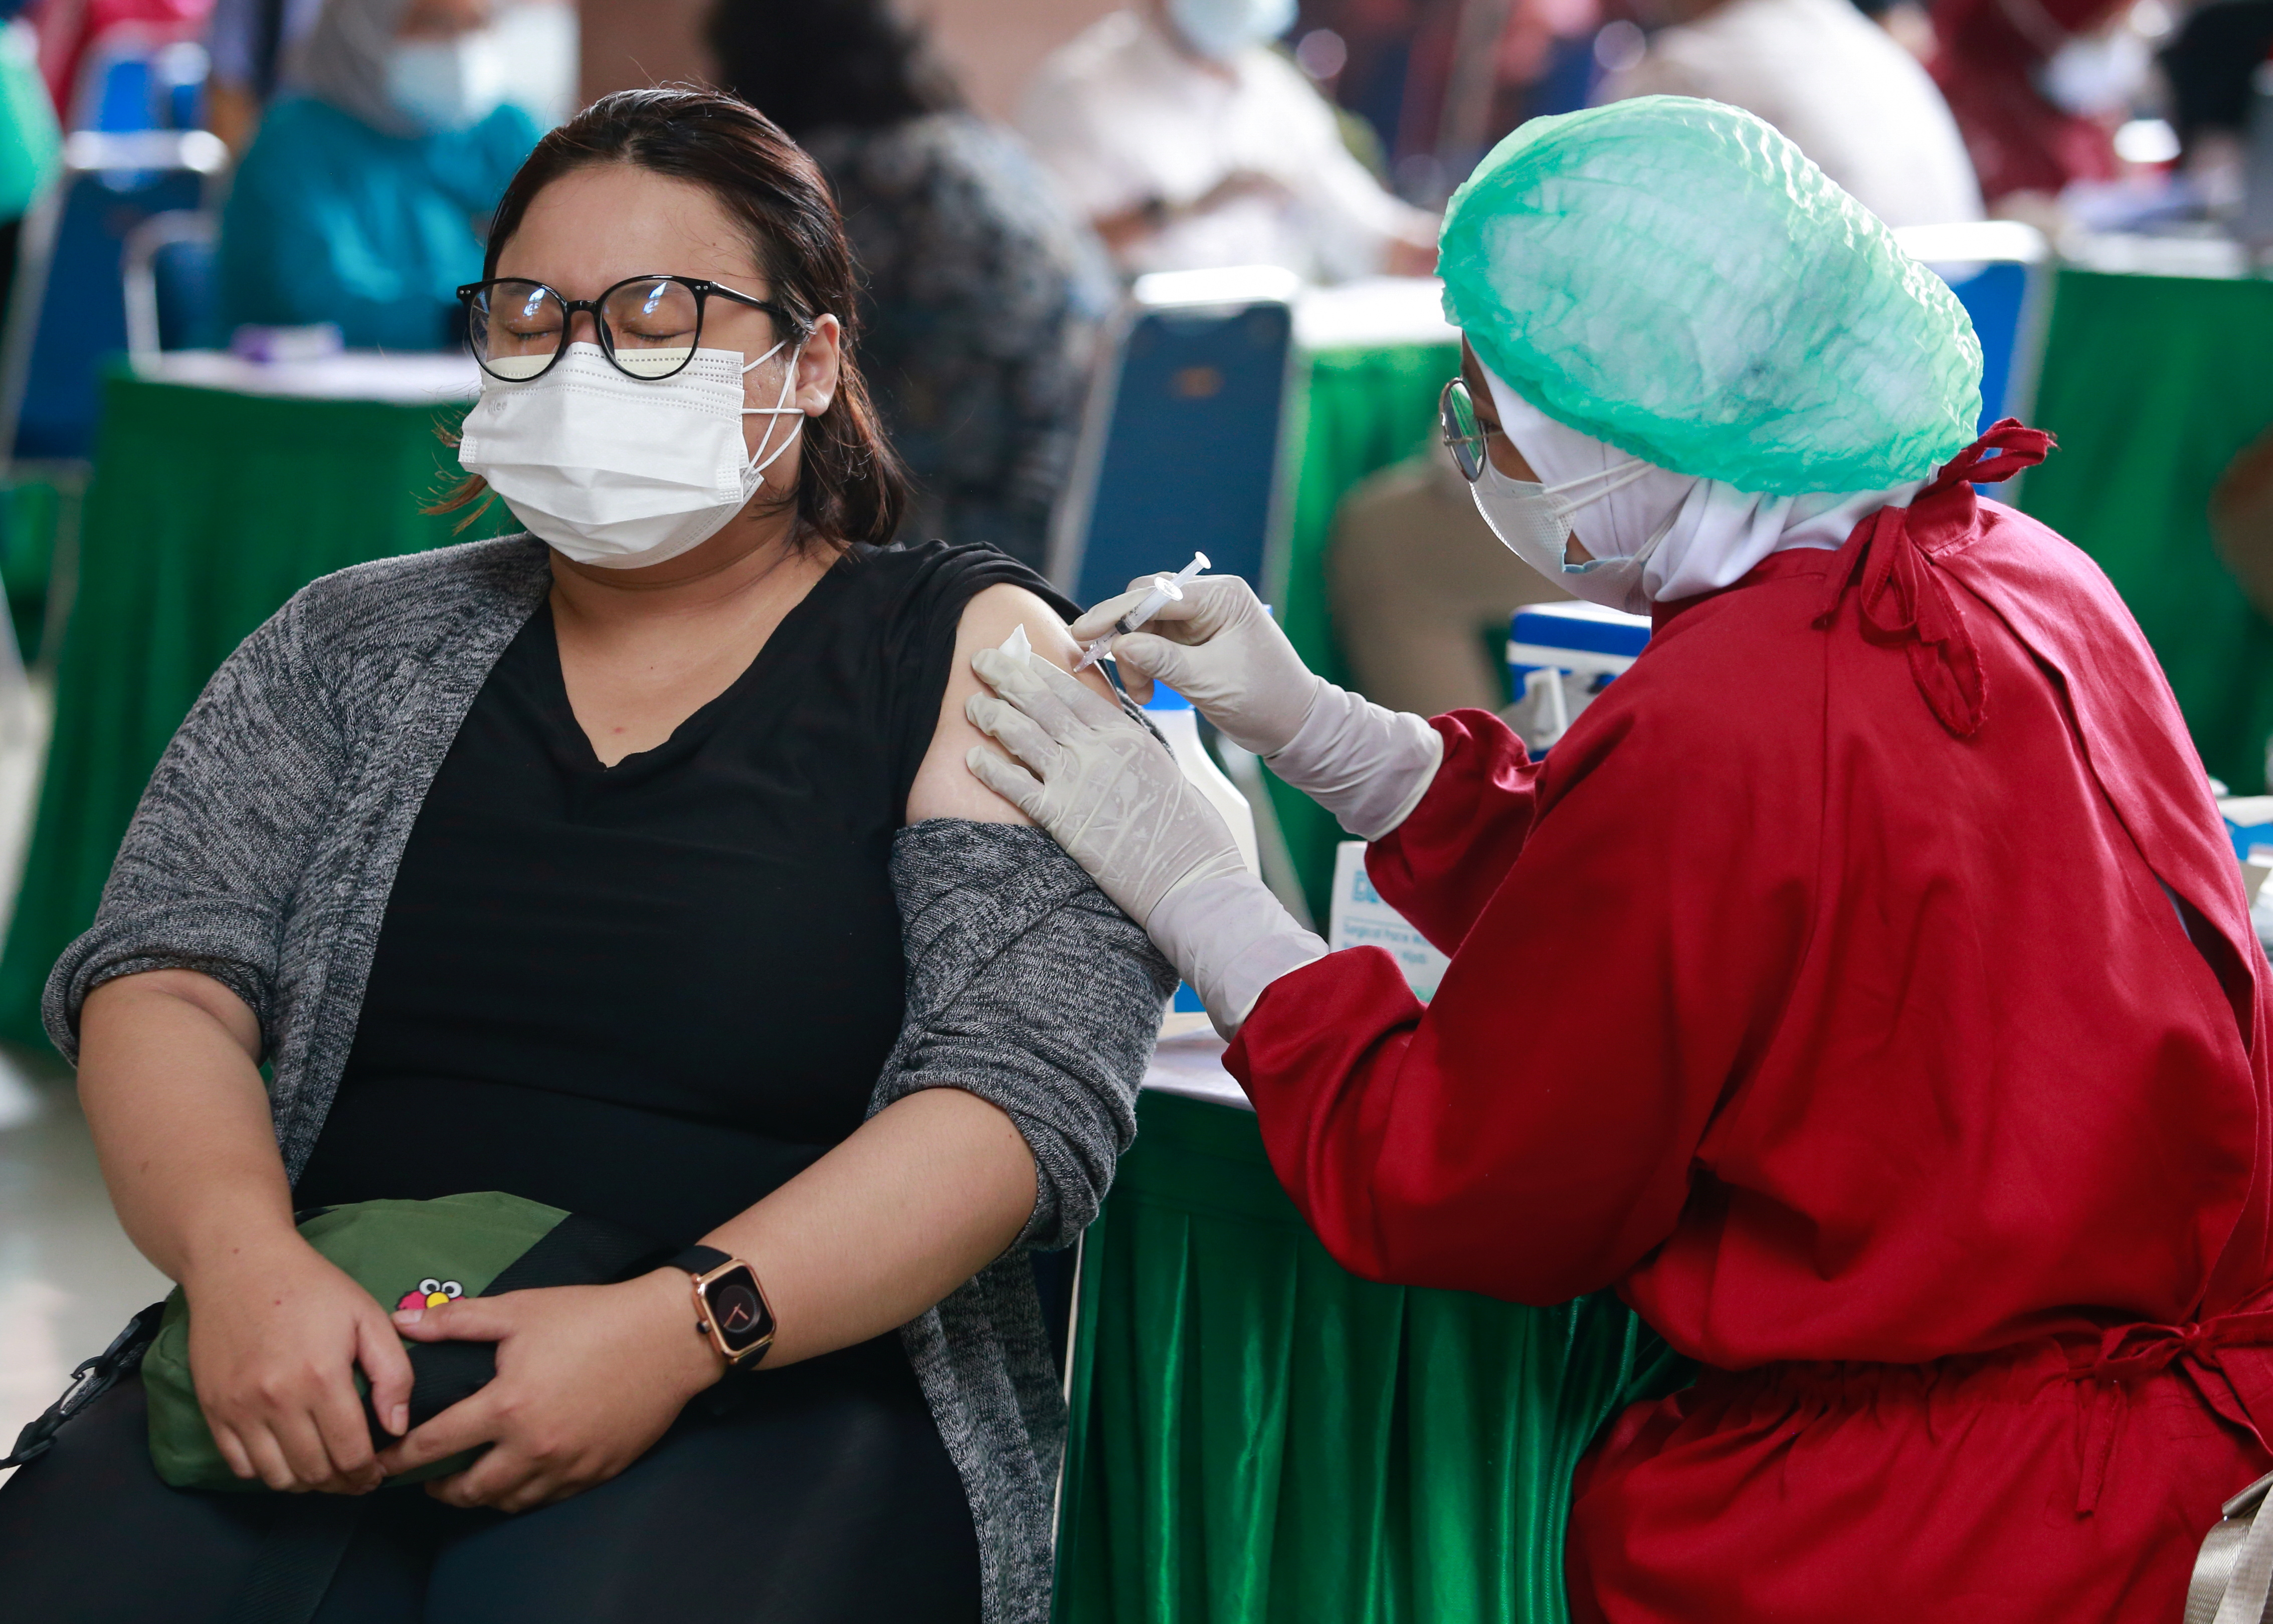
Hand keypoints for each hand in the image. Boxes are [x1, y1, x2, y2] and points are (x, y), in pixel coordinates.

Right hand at [184, 1232, 412, 1493]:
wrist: (239, 1265)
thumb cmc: (310, 1288)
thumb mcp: (367, 1317)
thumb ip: (393, 1373)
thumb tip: (397, 1426)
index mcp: (321, 1378)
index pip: (350, 1454)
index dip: (368, 1474)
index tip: (377, 1475)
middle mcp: (276, 1400)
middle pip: (314, 1472)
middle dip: (341, 1484)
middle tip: (354, 1477)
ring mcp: (238, 1409)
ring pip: (276, 1477)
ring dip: (305, 1483)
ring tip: (323, 1471)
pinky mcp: (212, 1409)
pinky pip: (239, 1465)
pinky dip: (266, 1472)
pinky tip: (286, 1457)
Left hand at [377, 1270, 721, 1512]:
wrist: (668, 1336)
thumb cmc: (592, 1317)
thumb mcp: (520, 1309)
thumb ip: (457, 1321)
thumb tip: (401, 1324)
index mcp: (506, 1407)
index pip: (434, 1444)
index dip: (400, 1457)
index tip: (381, 1461)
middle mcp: (532, 1447)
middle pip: (467, 1489)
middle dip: (439, 1487)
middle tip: (429, 1476)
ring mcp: (567, 1466)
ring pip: (507, 1502)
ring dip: (481, 1494)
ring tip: (473, 1477)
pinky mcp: (596, 1473)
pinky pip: (547, 1499)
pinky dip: (524, 1492)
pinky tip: (521, 1473)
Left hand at [967, 645, 1325, 1032]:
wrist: (1191, 876)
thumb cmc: (1186, 829)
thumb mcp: (1162, 770)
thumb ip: (1129, 747)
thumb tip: (1108, 734)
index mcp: (1125, 733)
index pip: (1072, 690)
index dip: (1040, 670)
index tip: (1019, 656)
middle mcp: (1097, 749)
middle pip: (1040, 702)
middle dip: (1006, 676)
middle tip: (981, 659)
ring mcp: (1077, 781)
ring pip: (1021, 735)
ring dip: (991, 715)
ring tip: (971, 704)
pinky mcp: (1061, 818)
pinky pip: (1014, 786)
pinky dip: (990, 769)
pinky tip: (972, 758)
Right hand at [1075, 575, 1442, 841]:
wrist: (1294, 726)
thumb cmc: (1264, 700)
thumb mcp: (1208, 681)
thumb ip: (1161, 659)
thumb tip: (1118, 644)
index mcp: (1222, 596)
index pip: (1155, 593)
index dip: (1115, 614)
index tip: (1083, 634)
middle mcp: (1210, 599)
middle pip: (1144, 605)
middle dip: (1125, 639)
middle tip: (1112, 671)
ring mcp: (1202, 619)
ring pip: (1144, 627)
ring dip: (1135, 658)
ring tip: (1143, 692)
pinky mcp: (1195, 640)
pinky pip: (1155, 644)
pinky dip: (1145, 665)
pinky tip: (1148, 689)